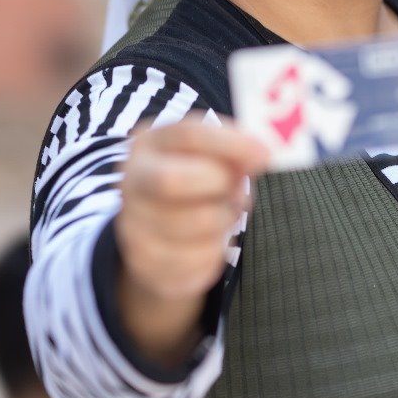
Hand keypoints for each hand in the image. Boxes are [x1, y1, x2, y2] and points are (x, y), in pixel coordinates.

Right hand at [115, 121, 267, 363]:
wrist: (161, 232)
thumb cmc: (198, 180)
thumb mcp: (211, 155)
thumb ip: (234, 149)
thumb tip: (264, 152)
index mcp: (148, 142)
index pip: (188, 134)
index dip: (231, 143)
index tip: (266, 154)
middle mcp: (131, 180)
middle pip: (172, 181)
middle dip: (218, 185)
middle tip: (238, 191)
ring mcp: (131, 223)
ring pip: (193, 224)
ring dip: (224, 221)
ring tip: (224, 214)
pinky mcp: (144, 263)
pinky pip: (195, 260)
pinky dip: (214, 252)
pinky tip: (210, 241)